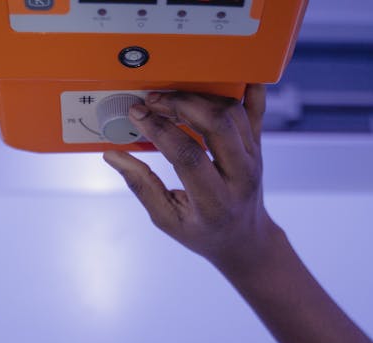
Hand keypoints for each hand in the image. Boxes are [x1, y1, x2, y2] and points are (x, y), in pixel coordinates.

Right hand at [103, 86, 281, 274]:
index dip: (160, 130)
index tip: (137, 114)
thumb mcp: (166, 219)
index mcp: (214, 202)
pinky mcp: (259, 145)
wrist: (244, 238)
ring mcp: (255, 158)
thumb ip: (141, 186)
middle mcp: (240, 176)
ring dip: (200, 98)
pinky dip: (245, 87)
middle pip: (217, 125)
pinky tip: (227, 73)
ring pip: (232, 113)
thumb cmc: (202, 232)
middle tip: (153, 100)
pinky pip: (257, 109)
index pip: (188, 156)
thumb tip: (113, 155)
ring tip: (171, 98)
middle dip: (181, 105)